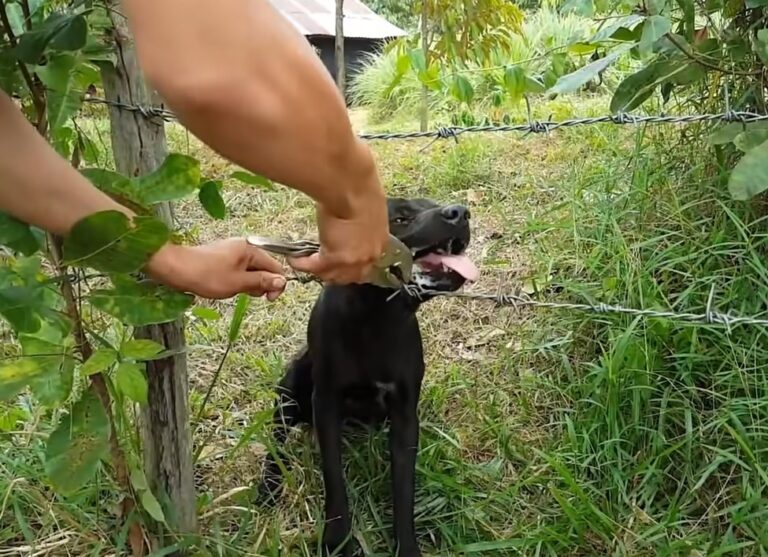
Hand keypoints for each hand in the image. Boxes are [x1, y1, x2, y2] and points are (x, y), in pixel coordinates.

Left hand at [145, 238, 286, 299]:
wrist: (177, 269)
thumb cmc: (206, 275)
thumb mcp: (239, 282)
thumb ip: (262, 281)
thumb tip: (282, 281)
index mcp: (251, 249)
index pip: (275, 267)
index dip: (275, 284)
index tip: (268, 298)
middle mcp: (244, 247)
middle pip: (264, 268)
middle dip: (260, 284)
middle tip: (246, 293)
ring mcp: (234, 251)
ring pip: (251, 271)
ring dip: (248, 283)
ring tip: (233, 289)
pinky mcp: (225, 257)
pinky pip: (240, 270)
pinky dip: (238, 280)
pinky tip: (227, 285)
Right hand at [288, 187, 388, 283]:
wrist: (351, 188)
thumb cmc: (360, 189)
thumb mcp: (368, 211)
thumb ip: (363, 225)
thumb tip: (351, 224)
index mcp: (380, 244)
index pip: (367, 266)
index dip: (352, 268)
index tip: (341, 264)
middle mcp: (368, 257)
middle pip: (350, 276)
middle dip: (335, 274)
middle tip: (321, 267)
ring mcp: (351, 261)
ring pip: (331, 275)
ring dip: (318, 270)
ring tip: (305, 263)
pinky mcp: (332, 258)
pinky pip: (314, 266)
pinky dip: (302, 264)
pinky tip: (294, 259)